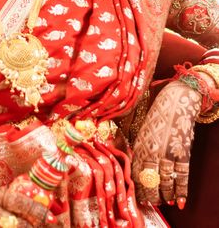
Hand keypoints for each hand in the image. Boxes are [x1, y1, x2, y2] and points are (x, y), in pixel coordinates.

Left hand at [131, 80, 201, 207]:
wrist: (175, 98)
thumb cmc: (153, 109)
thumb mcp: (137, 124)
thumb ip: (130, 139)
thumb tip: (119, 149)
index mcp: (139, 145)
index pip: (135, 174)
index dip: (137, 188)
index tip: (137, 197)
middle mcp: (152, 153)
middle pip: (150, 182)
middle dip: (150, 196)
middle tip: (150, 203)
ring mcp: (168, 154)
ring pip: (165, 183)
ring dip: (164, 196)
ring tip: (163, 202)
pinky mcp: (183, 153)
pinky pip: (182, 178)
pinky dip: (181, 191)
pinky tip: (179, 201)